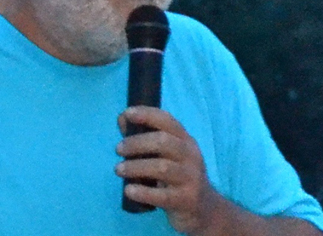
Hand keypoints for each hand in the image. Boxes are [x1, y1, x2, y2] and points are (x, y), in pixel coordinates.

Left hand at [116, 106, 224, 233]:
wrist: (204, 210)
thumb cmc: (178, 178)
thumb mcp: (169, 156)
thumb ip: (147, 139)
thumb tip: (122, 119)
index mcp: (185, 141)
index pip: (168, 121)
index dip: (147, 114)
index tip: (127, 114)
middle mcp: (191, 156)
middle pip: (163, 142)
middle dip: (136, 143)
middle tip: (118, 149)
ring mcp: (190, 178)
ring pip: (162, 168)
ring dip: (135, 167)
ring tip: (119, 169)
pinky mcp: (186, 200)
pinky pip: (163, 195)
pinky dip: (142, 192)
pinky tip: (129, 190)